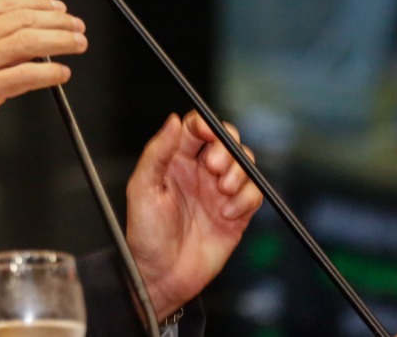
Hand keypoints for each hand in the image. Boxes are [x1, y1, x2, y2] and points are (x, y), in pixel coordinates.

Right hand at [0, 0, 85, 167]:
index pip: (4, 3)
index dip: (37, 3)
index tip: (56, 9)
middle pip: (22, 19)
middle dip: (56, 21)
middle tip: (75, 26)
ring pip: (29, 41)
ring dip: (60, 41)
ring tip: (76, 44)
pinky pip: (26, 75)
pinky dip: (49, 72)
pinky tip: (60, 73)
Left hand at [125, 111, 262, 318]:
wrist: (162, 276)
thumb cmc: (145, 234)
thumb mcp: (142, 188)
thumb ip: (156, 152)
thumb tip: (172, 120)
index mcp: (175, 160)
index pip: (196, 128)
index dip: (206, 124)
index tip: (208, 133)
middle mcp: (199, 172)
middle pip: (226, 141)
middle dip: (226, 148)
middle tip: (215, 167)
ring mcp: (219, 191)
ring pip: (244, 164)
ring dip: (238, 173)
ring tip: (222, 191)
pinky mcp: (237, 213)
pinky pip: (254, 193)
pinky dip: (246, 199)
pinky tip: (227, 213)